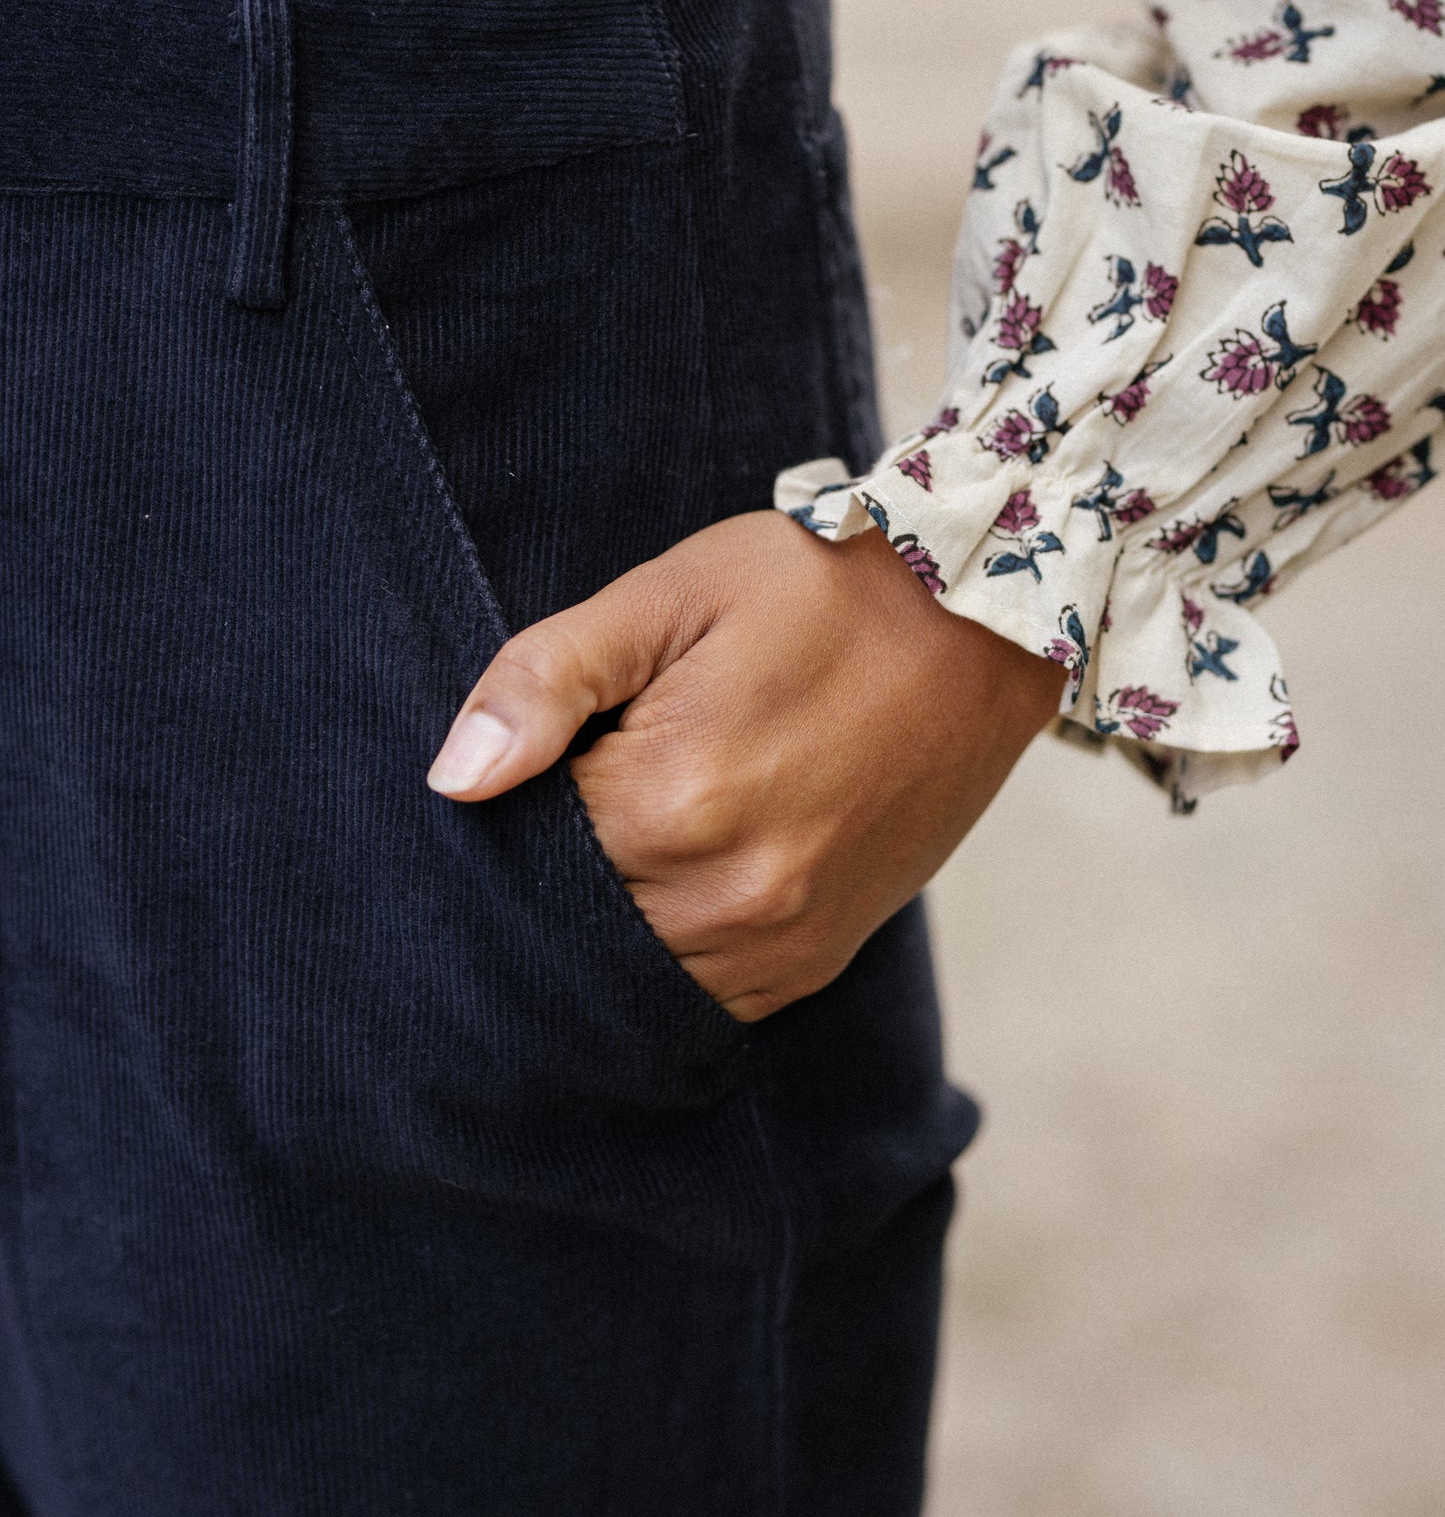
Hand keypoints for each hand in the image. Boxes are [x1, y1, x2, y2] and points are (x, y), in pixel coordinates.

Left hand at [427, 510, 1062, 1020]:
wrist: (977, 618)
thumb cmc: (814, 586)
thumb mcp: (670, 594)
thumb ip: (549, 679)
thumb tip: (454, 781)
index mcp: (672, 798)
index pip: (524, 848)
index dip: (512, 805)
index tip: (543, 754)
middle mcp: (727, 893)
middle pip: (571, 921)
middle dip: (554, 867)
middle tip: (583, 786)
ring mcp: (780, 938)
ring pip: (632, 971)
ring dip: (608, 918)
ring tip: (633, 824)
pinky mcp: (817, 956)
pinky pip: (704, 994)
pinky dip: (668, 951)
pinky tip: (672, 878)